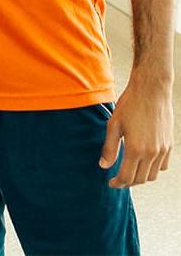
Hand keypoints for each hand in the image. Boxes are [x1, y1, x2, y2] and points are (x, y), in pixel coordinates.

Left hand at [99, 71, 172, 186]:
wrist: (151, 91)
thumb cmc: (130, 104)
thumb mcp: (113, 124)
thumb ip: (109, 147)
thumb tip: (104, 166)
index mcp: (135, 149)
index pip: (127, 177)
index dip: (118, 183)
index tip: (110, 183)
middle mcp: (151, 153)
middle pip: (140, 179)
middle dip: (128, 182)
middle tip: (117, 179)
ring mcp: (162, 150)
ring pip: (152, 175)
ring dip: (140, 177)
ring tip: (129, 171)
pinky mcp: (169, 145)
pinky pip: (162, 166)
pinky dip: (152, 169)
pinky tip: (143, 162)